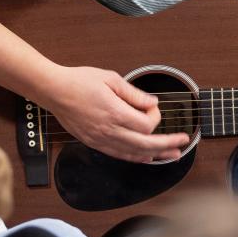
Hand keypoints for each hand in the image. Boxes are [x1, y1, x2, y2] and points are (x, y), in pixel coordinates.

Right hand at [39, 65, 188, 162]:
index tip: (152, 107)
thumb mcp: (110, 78)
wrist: (54, 91)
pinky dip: (136, 158)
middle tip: (183, 141)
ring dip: (156, 155)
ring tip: (173, 155)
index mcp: (114, 112)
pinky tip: (147, 158)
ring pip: (134, 153)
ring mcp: (101, 139)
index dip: (155, 117)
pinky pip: (119, 155)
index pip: (147, 124)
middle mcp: (109, 130)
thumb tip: (153, 103)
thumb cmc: (80, 81)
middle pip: (146, 144)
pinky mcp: (95, 143)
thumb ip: (134, 93)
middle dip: (168, 143)